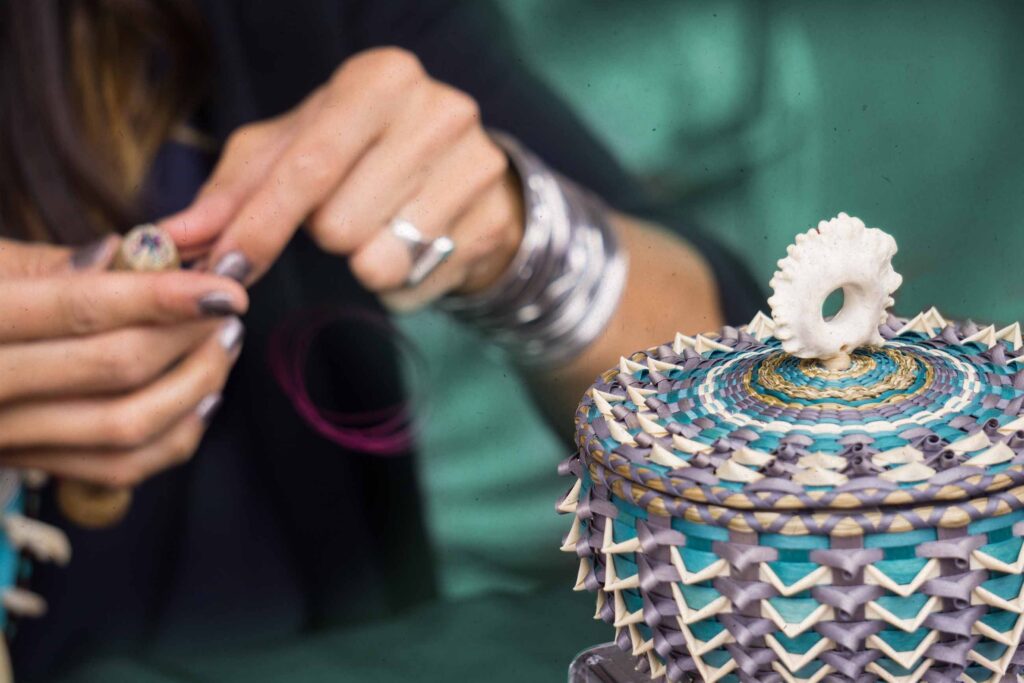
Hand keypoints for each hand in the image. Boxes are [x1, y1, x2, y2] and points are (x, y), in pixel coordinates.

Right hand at [0, 236, 247, 486]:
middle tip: (231, 306)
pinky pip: (119, 469)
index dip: (163, 294)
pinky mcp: (27, 468)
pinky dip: (176, 436)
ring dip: (196, 385)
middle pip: (114, 369)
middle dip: (189, 335)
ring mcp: (5, 440)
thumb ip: (46, 266)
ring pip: (126, 427)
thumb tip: (129, 256)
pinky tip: (204, 398)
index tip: (226, 282)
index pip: (77, 308)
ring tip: (225, 343)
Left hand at [161, 47, 522, 310]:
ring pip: (376, 259)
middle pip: (337, 223)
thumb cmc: (365, 157)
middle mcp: (436, 111)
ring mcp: (476, 166)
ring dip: (362, 259)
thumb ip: (235, 189)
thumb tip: (175, 236)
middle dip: (326, 234)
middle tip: (349, 212)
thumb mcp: (296, 151)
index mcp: (380, 79)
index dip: (259, 224)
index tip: (224, 266)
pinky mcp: (493, 222)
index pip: (307, 165)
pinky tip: (414, 250)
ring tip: (384, 228)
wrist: (468, 179)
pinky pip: (414, 283)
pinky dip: (400, 282)